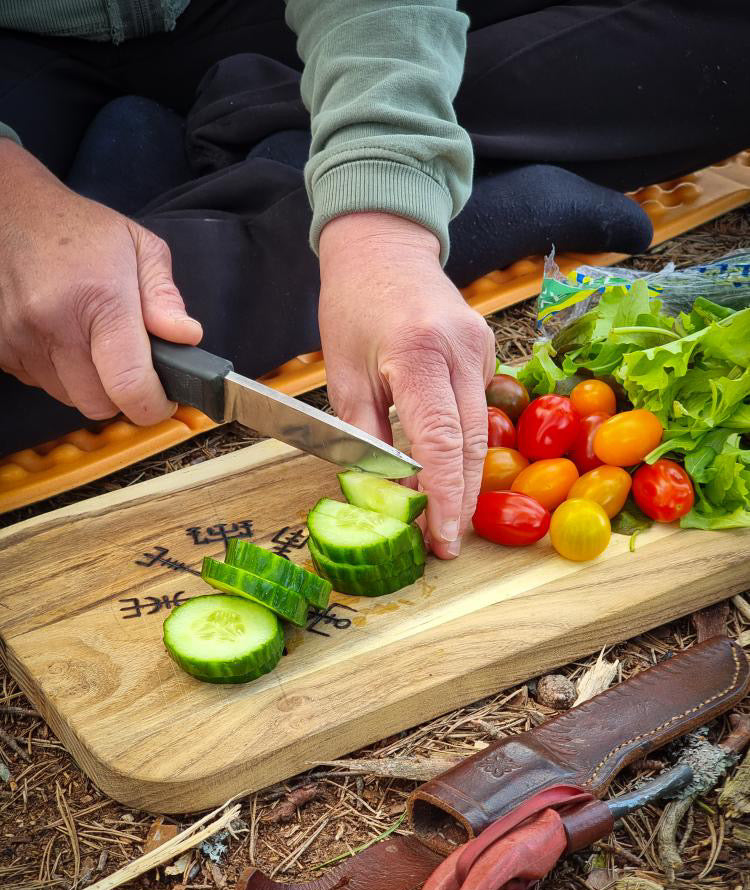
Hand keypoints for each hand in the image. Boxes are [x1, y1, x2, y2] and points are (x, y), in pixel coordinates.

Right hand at [0, 140, 201, 423]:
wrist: (10, 210)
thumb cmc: (80, 230)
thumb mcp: (140, 247)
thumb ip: (165, 297)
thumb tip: (186, 337)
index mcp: (99, 299)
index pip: (129, 385)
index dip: (153, 406)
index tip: (163, 401)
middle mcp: (54, 324)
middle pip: (98, 404)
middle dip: (122, 396)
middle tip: (131, 367)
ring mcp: (20, 339)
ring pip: (68, 398)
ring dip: (88, 383)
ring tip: (92, 342)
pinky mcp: (0, 348)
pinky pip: (41, 384)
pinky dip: (59, 373)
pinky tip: (63, 338)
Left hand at [319, 212, 494, 558]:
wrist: (383, 245)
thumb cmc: (352, 303)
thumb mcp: (344, 371)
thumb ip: (365, 433)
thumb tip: (384, 492)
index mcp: (419, 353)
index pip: (441, 441)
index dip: (443, 498)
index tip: (442, 539)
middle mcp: (461, 350)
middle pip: (471, 444)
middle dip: (459, 501)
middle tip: (445, 544)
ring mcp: (480, 348)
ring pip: (481, 431)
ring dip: (463, 479)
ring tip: (444, 519)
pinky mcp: (485, 350)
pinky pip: (478, 408)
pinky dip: (462, 445)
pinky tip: (445, 471)